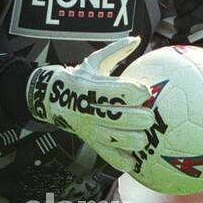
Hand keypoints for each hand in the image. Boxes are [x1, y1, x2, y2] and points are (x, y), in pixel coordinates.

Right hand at [26, 35, 153, 160]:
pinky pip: (104, 153)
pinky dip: (119, 160)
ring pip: (111, 137)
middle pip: (115, 116)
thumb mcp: (94, 61)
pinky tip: (133, 163)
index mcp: (91, 86)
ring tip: (144, 139)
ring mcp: (88, 126)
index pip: (114, 90)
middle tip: (150, 118)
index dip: (132, 91)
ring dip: (129, 140)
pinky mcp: (90, 140)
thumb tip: (136, 39)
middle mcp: (89, 108)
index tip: (146, 91)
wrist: (52, 98)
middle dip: (135, 118)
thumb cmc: (80, 77)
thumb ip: (116, 50)